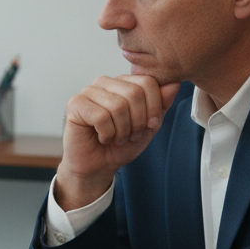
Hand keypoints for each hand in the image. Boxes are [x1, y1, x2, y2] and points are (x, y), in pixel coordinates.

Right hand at [56, 75, 180, 209]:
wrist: (98, 166)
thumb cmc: (121, 145)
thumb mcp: (149, 126)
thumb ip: (161, 105)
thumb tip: (174, 84)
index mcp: (123, 83)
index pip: (148, 82)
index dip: (155, 107)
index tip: (150, 125)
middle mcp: (105, 82)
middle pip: (135, 92)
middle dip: (138, 121)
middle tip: (131, 135)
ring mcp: (89, 91)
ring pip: (118, 105)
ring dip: (122, 130)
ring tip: (117, 138)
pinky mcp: (75, 104)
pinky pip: (101, 116)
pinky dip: (106, 134)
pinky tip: (102, 137)